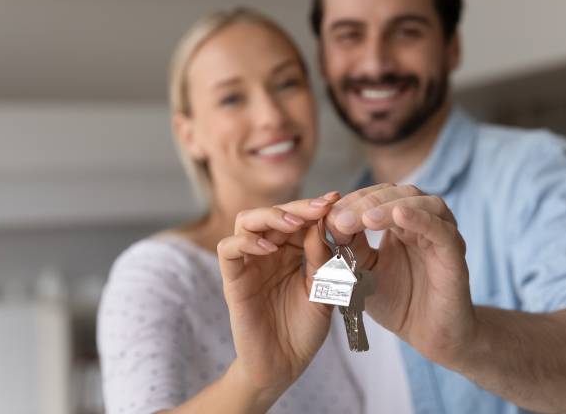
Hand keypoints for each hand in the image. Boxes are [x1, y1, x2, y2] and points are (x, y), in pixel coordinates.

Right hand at [216, 193, 338, 400]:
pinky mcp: (233, 279)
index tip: (337, 200)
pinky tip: (268, 247)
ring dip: (270, 216)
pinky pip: (228, 249)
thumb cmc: (304, 330)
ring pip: (246, 220)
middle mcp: (269, 252)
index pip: (299, 217)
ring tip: (293, 223)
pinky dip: (245, 241)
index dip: (316, 207)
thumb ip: (321, 258)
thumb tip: (322, 222)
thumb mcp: (323, 290)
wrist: (284, 366)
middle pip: (274, 212)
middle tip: (319, 207)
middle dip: (297, 206)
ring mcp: (249, 263)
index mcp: (293, 251)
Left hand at [324, 184, 473, 366]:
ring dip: (390, 207)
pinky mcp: (454, 255)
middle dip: (367, 202)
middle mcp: (424, 222)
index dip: (353, 201)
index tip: (328, 214)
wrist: (430, 336)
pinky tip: (399, 217)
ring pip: (422, 204)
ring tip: (366, 220)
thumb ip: (350, 248)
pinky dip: (421, 220)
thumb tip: (329, 222)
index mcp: (402, 223)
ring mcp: (442, 235)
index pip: (378, 196)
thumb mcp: (363, 272)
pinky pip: (441, 231)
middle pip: (398, 193)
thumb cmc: (398, 302)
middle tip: (341, 218)